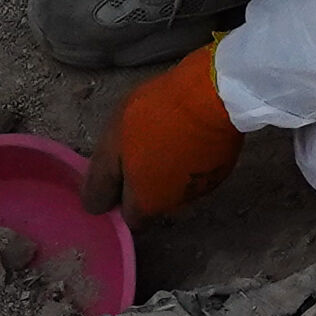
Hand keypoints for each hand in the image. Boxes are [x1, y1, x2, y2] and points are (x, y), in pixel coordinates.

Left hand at [81, 41, 242, 218]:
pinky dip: (190, 162)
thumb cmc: (154, 117)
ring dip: (167, 172)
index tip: (117, 172)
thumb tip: (94, 207)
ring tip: (165, 139)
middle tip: (139, 149)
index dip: (119, 198)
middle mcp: (175, 206)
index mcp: (146, 204)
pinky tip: (187, 137)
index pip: (128, 219)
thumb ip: (101, 180)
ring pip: (175, 188)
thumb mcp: (111, 143)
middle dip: (144, 184)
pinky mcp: (221, 171)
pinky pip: (197, 173)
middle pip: (153, 204)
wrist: (213, 97)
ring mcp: (202, 189)